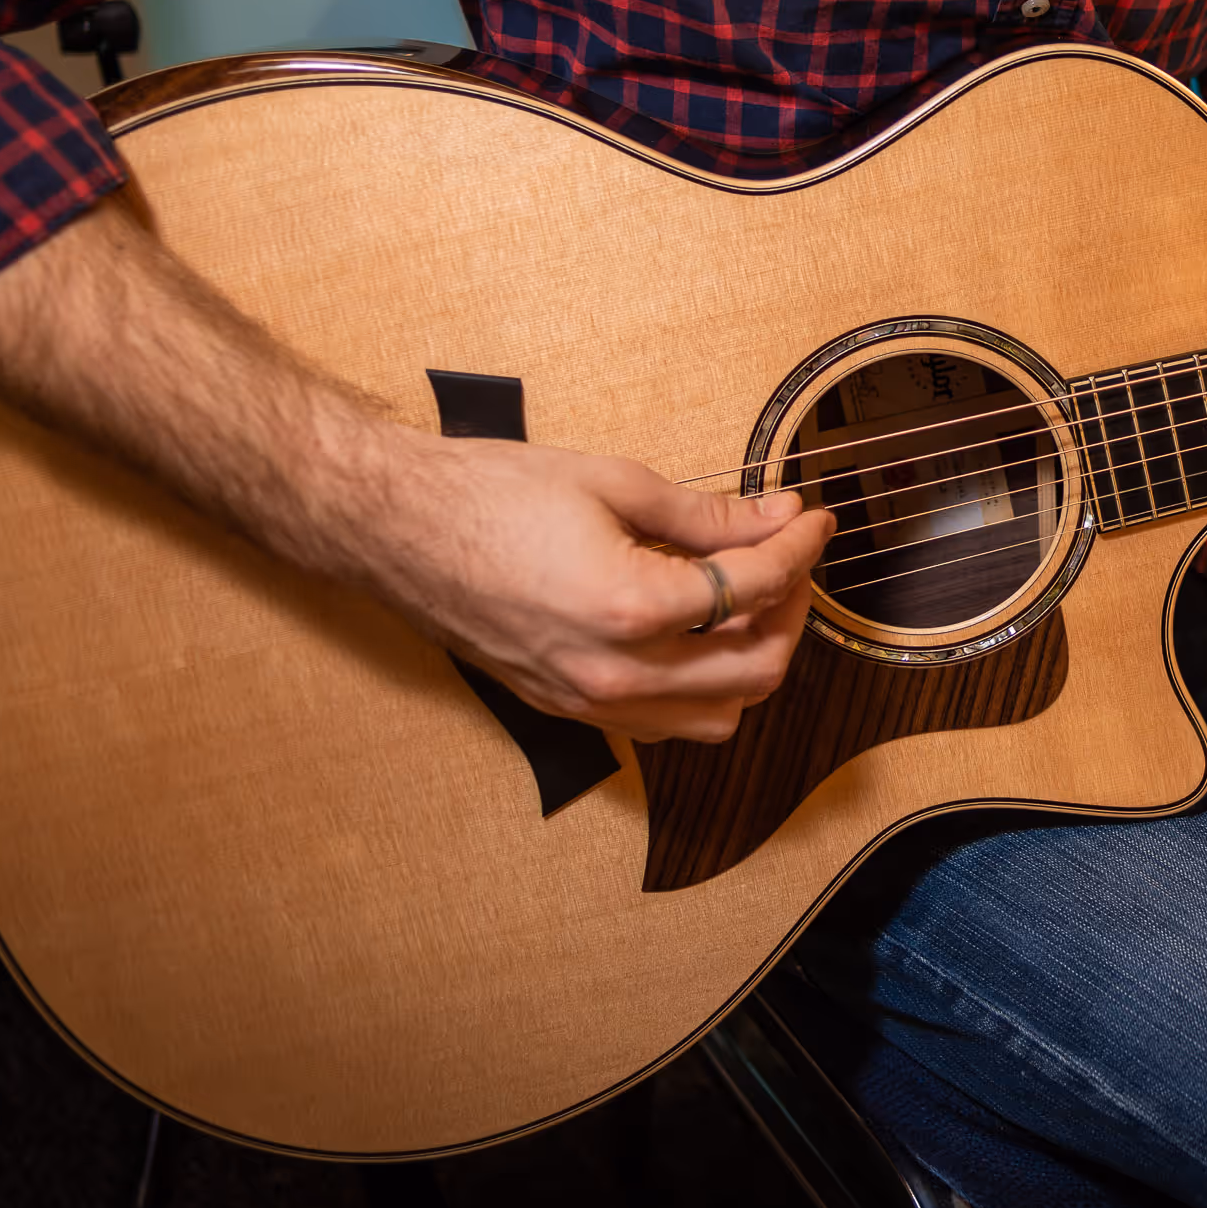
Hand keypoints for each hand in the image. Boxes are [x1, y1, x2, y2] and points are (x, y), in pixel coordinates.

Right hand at [355, 437, 834, 743]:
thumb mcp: (613, 483)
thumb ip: (706, 513)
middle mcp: (612, 672)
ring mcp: (587, 700)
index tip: (811, 520)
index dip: (797, 549)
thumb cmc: (487, 496)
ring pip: (717, 717)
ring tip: (747, 599)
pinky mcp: (566, 707)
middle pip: (755, 670)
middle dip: (789, 610)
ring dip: (752, 661)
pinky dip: (702, 688)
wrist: (395, 528)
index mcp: (628, 607)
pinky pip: (664, 724)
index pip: (753, 589)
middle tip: (786, 558)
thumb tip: (772, 516)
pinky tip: (698, 635)